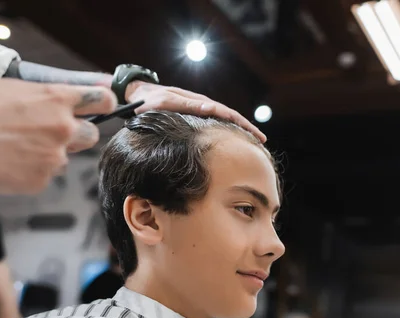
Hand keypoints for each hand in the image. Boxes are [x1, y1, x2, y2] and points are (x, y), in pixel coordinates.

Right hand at [0, 79, 115, 193]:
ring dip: (52, 154)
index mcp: (57, 99)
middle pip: (92, 135)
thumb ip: (47, 97)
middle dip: (76, 135)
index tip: (103, 108)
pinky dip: (32, 172)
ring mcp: (53, 157)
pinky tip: (8, 162)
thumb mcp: (13, 89)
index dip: (104, 105)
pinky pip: (46, 176)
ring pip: (67, 157)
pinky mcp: (40, 180)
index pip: (104, 100)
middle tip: (49, 133)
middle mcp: (63, 128)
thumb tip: (66, 102)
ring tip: (18, 147)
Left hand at [125, 81, 266, 142]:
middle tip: (262, 141)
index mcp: (199, 103)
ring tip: (253, 141)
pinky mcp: (195, 115)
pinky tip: (232, 139)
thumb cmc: (148, 101)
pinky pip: (216, 123)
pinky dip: (227, 130)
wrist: (137, 94)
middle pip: (231, 117)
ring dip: (240, 130)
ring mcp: (199, 110)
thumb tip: (211, 108)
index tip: (256, 135)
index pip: (227, 113)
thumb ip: (188, 104)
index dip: (243, 125)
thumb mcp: (166, 102)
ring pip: (225, 120)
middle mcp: (202, 105)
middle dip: (247, 128)